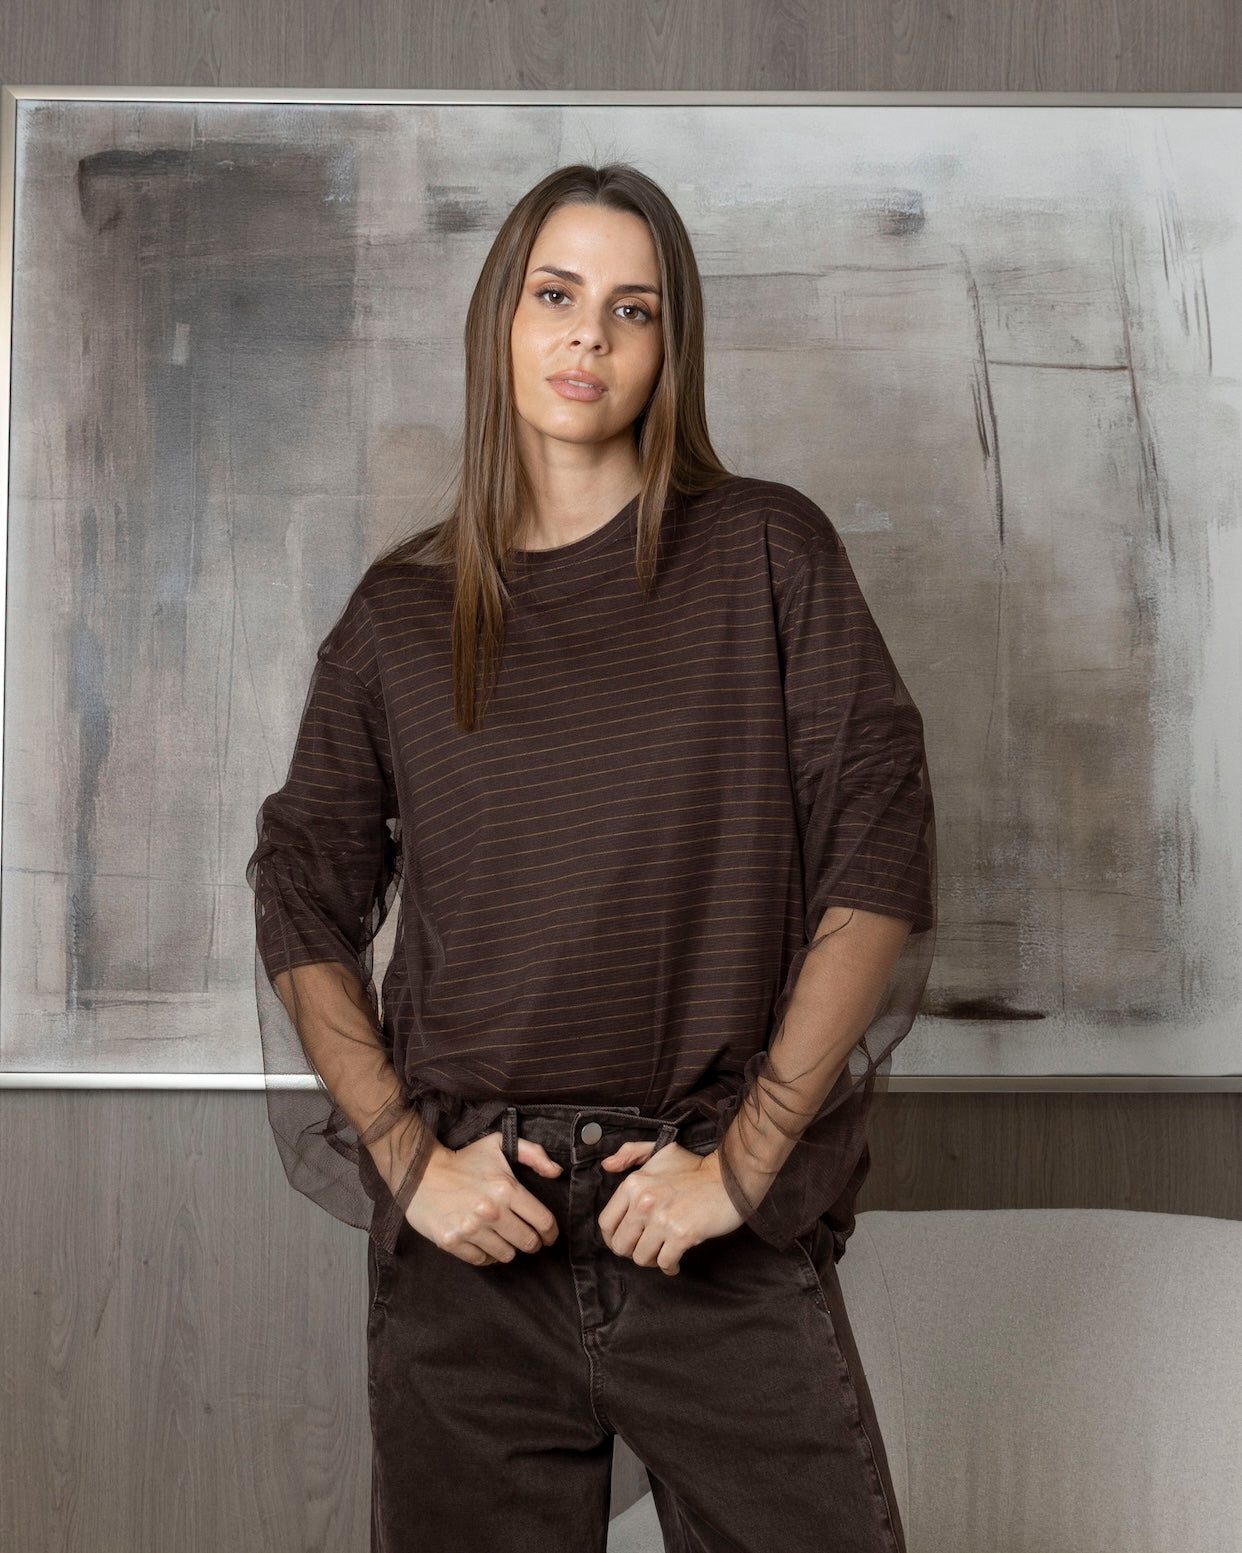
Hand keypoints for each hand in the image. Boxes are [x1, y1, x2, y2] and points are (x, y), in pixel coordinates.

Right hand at [405, 1132, 563, 1265]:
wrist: (420, 1172)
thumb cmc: (464, 1160)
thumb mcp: (499, 1144)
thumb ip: (533, 1154)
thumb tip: (556, 1172)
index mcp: (506, 1189)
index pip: (543, 1222)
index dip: (551, 1233)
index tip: (549, 1236)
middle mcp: (491, 1212)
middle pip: (528, 1243)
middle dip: (532, 1242)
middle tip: (527, 1238)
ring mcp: (471, 1229)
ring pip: (507, 1255)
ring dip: (508, 1248)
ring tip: (502, 1237)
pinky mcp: (452, 1242)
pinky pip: (482, 1261)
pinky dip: (487, 1255)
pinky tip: (484, 1242)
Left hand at [597, 1140, 744, 1274]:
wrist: (729, 1178)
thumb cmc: (695, 1168)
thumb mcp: (660, 1152)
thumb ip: (631, 1153)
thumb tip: (607, 1166)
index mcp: (634, 1184)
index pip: (606, 1222)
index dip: (612, 1237)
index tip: (625, 1240)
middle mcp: (643, 1202)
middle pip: (621, 1245)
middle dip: (632, 1251)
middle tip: (646, 1248)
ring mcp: (662, 1219)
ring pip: (640, 1257)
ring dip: (651, 1260)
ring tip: (661, 1253)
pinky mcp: (681, 1235)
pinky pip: (664, 1263)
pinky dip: (669, 1266)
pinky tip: (675, 1260)